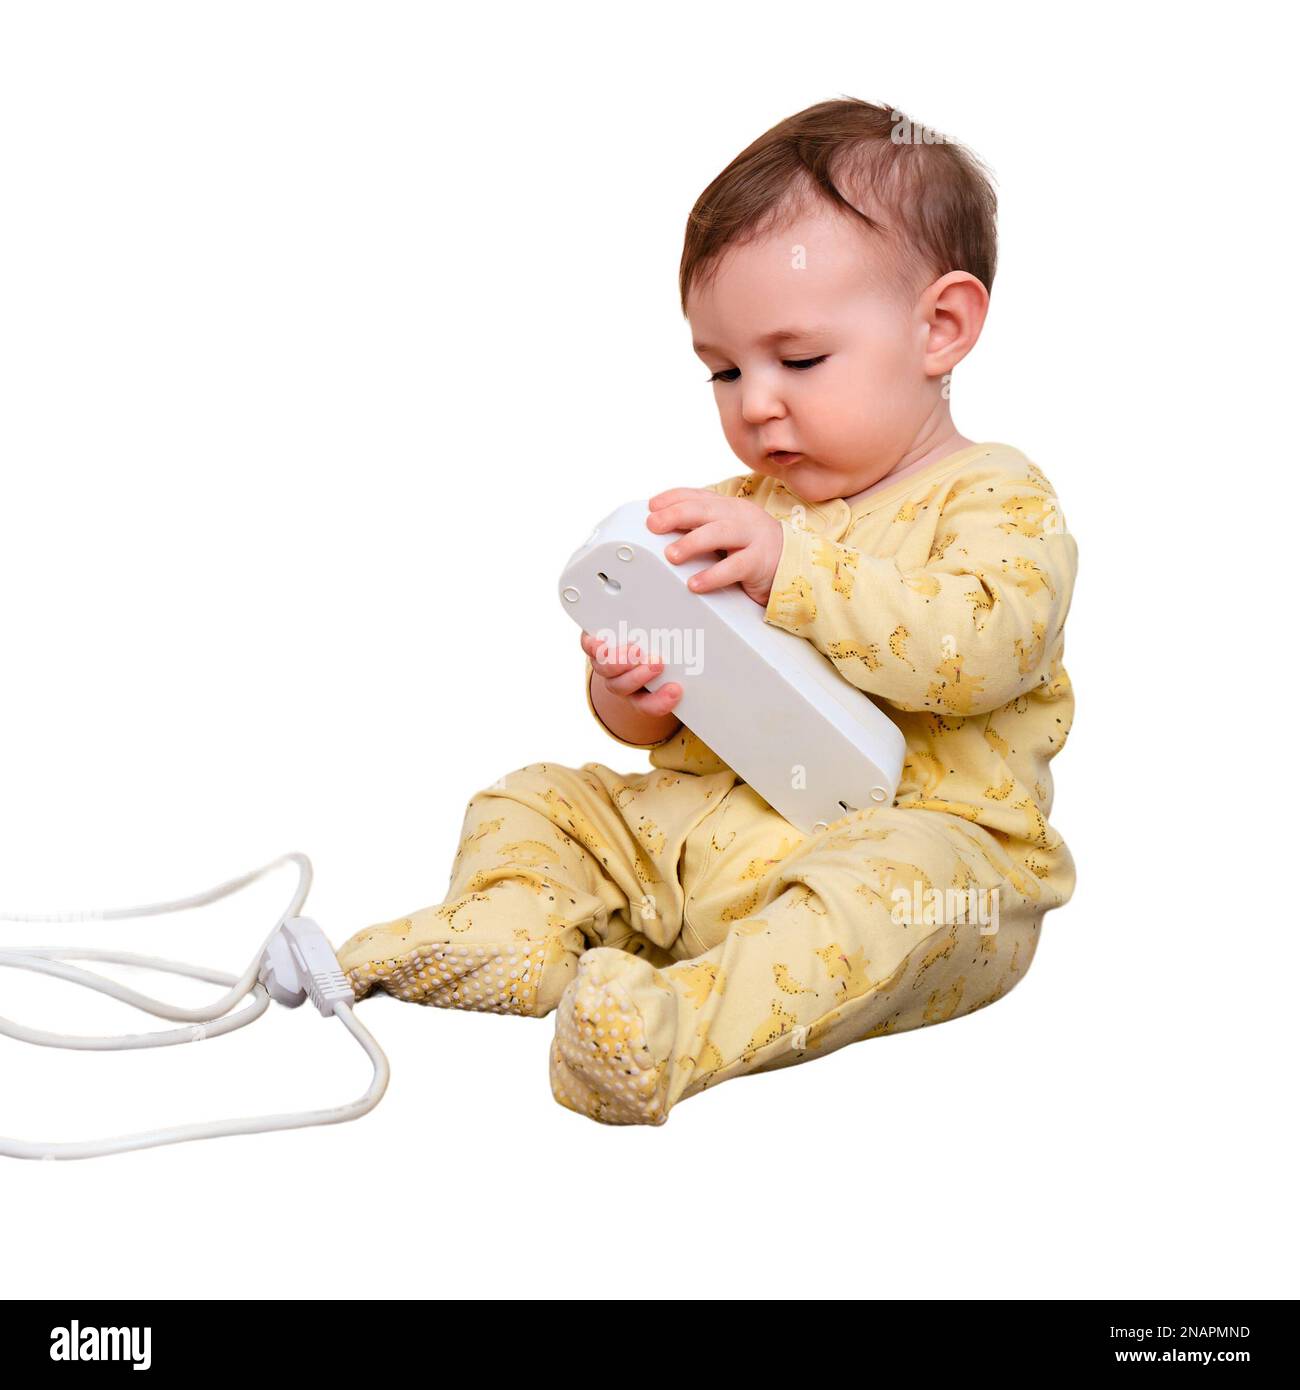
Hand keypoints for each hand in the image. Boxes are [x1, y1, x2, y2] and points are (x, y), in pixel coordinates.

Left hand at [580, 629, 682, 719]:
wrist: (624, 642)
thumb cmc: (655, 655)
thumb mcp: (677, 667)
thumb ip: (689, 668)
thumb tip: (719, 654)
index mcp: (642, 694)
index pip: (649, 706)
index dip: (660, 703)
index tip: (676, 691)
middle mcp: (623, 683)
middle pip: (625, 689)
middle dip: (640, 678)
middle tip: (656, 663)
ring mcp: (607, 666)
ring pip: (607, 671)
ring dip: (620, 661)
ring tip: (634, 649)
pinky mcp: (594, 646)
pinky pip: (589, 648)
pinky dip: (595, 646)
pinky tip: (603, 639)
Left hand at [647, 488, 783, 606]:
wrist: (794, 566)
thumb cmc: (752, 551)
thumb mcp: (726, 533)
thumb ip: (701, 528)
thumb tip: (664, 529)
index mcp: (728, 507)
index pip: (698, 496)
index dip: (673, 498)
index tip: (652, 506)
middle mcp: (740, 516)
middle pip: (705, 509)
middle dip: (675, 515)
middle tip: (653, 525)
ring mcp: (752, 536)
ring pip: (719, 533)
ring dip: (692, 543)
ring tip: (670, 555)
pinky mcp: (761, 560)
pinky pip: (735, 567)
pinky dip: (713, 575)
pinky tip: (695, 584)